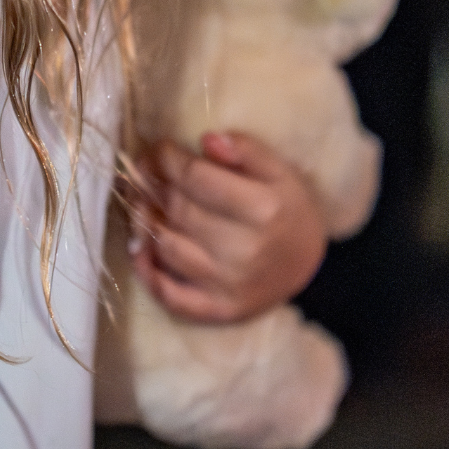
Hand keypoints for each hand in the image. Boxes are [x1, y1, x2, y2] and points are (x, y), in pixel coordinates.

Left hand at [126, 132, 326, 323]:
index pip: (196, 177)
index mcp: (262, 208)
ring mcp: (228, 284)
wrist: (309, 269)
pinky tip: (139, 249)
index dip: (167, 158)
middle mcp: (243, 249)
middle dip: (152, 184)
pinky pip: (171, 295)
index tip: (159, 148)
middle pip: (178, 210)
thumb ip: (247, 151)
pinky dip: (148, 273)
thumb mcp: (281, 173)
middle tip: (143, 170)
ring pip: (167, 247)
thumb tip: (206, 140)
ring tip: (140, 201)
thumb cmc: (289, 212)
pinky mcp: (217, 309)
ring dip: (144, 221)